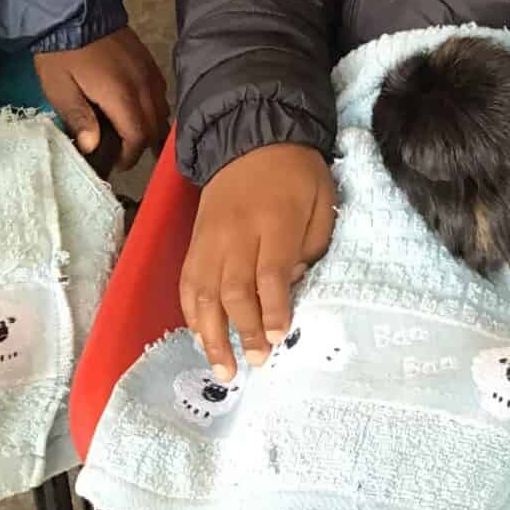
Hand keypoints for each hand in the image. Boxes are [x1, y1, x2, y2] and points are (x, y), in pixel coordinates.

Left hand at [34, 27, 167, 172]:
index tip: (117, 162)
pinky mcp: (149, 61)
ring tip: (133, 134)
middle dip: (142, 144)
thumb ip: (79, 118)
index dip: (130, 155)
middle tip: (124, 152)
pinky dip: (155, 107)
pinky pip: (161, 91)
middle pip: (155, 125)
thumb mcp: (59, 88)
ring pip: (163, 108)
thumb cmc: (64, 54)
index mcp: (121, 95)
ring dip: (151, 126)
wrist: (78, 11)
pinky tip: (140, 108)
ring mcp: (149, 71)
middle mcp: (143, 85)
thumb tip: (92, 146)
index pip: (137, 135)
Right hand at [180, 145, 336, 381]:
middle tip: (258, 362)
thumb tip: (294, 283)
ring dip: (212, 335)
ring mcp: (209, 238)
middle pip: (234, 288)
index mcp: (275, 219)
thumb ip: (312, 243)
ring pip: (204, 292)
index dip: (273, 307)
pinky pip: (187, 284)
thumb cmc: (297, 174)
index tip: (277, 336)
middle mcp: (236, 232)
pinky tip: (202, 339)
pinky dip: (192, 314)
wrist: (252, 139)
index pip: (270, 271)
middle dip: (244, 330)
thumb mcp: (322, 199)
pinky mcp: (194, 242)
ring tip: (224, 370)